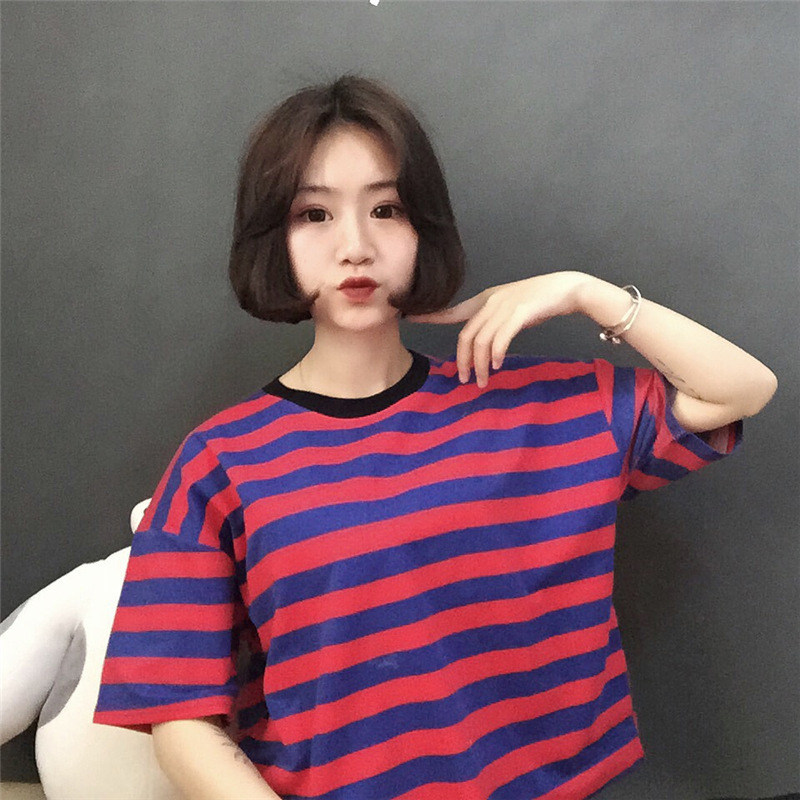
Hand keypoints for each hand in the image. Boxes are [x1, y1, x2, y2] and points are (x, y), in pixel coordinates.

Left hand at [407, 271, 589, 386]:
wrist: (566, 288)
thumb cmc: (540, 301)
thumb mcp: (510, 309)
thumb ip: (494, 322)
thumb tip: (485, 345)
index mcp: (486, 299)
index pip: (453, 311)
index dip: (432, 316)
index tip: (412, 318)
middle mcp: (491, 302)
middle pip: (466, 335)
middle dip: (463, 361)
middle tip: (464, 380)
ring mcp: (505, 306)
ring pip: (481, 341)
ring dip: (480, 365)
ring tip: (482, 381)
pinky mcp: (520, 312)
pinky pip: (500, 338)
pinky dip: (496, 354)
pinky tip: (496, 365)